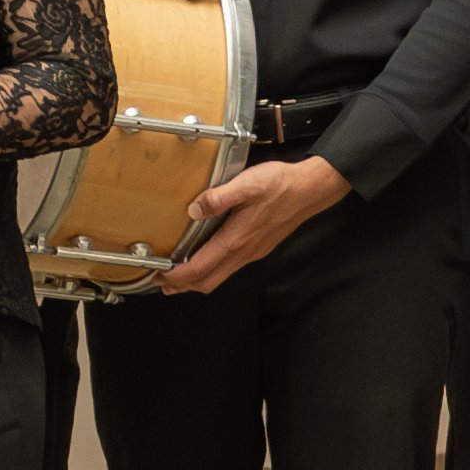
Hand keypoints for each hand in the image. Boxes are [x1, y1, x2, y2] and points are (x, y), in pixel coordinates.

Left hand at [153, 149, 346, 298]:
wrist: (310, 190)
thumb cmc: (280, 185)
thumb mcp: (246, 184)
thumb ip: (218, 198)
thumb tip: (194, 210)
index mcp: (236, 239)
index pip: (200, 268)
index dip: (177, 277)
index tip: (159, 276)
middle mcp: (243, 252)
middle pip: (208, 281)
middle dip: (184, 285)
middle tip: (162, 282)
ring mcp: (252, 252)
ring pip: (220, 276)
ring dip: (198, 279)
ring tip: (179, 275)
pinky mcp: (258, 248)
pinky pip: (230, 267)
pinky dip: (212, 270)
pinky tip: (207, 258)